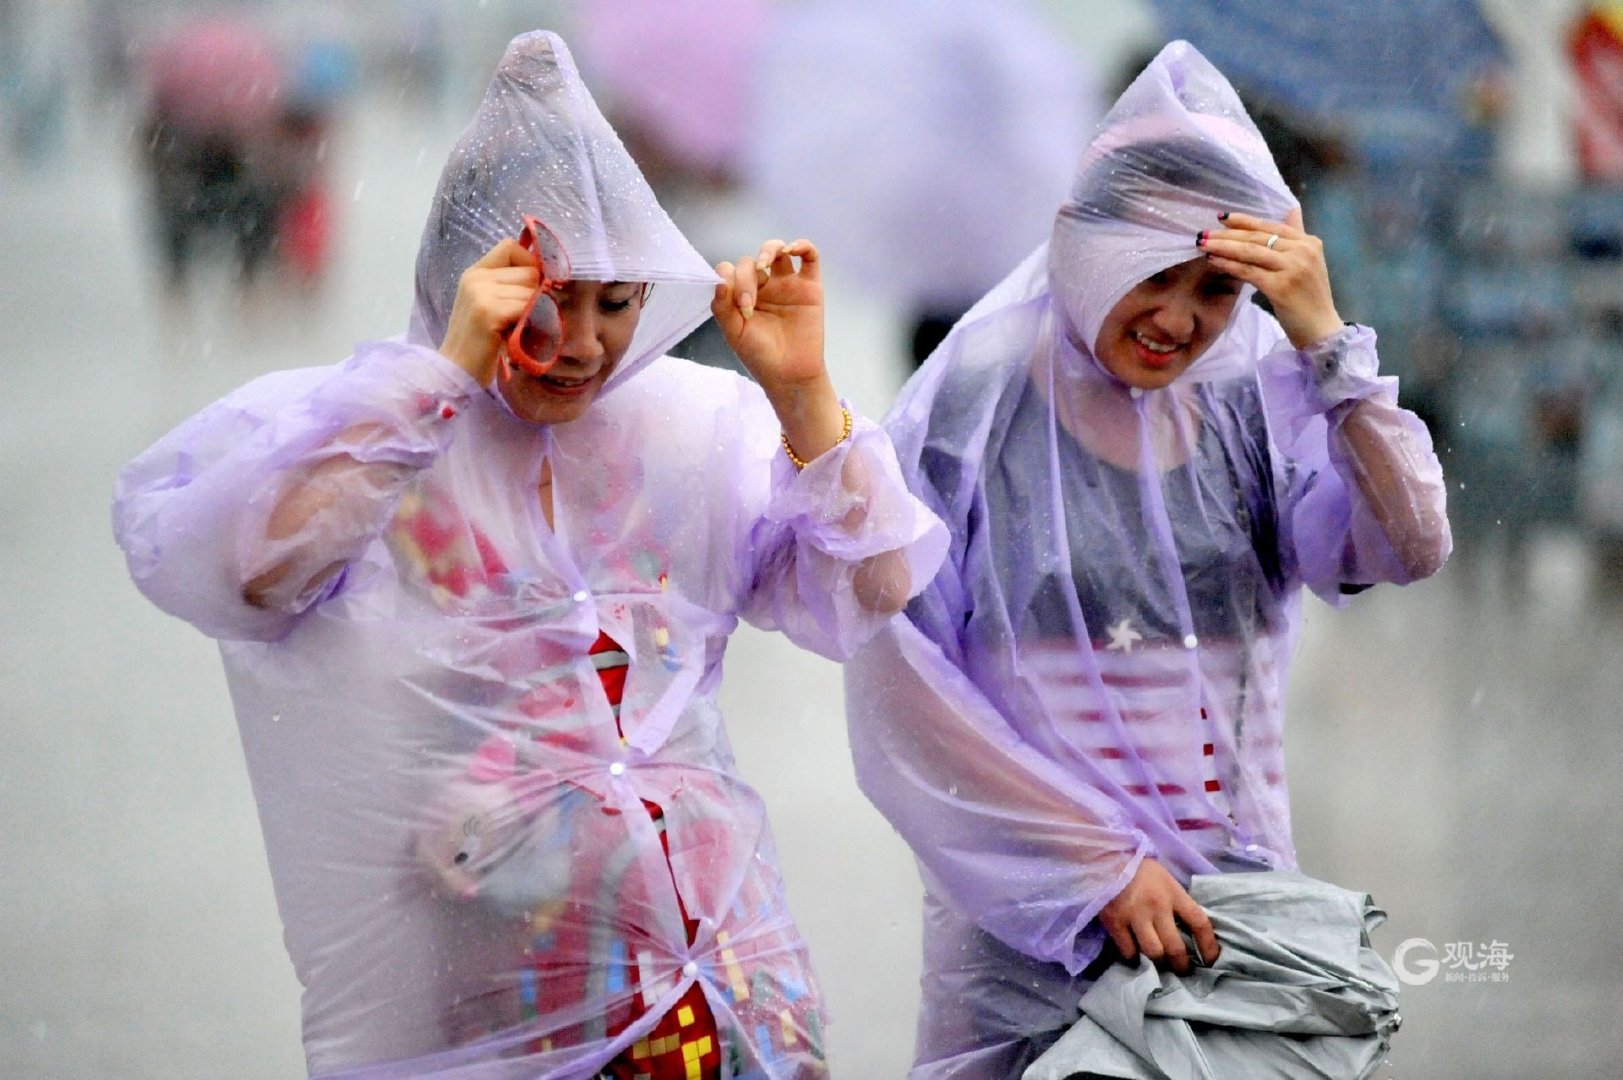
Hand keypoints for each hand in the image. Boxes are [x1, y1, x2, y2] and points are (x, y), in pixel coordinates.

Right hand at [438, 239, 539, 385]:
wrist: (455, 374)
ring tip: (520, 331)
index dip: (530, 264)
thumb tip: (548, 276)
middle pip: (529, 270)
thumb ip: (509, 287)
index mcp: (475, 273)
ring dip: (535, 312)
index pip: (511, 247)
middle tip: (526, 320)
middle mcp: (476, 278)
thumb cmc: (479, 345)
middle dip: (536, 295)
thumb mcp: (490, 307)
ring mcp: (480, 293)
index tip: (534, 289)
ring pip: (532, 290)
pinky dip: (531, 323)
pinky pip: (527, 307)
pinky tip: (519, 336)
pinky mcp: (488, 312)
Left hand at [714, 239, 843, 461]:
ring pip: (778, 251)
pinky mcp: (810, 287)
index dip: (730, 279)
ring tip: (764, 265)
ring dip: (769, 249)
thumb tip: (721, 279)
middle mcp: (764, 287)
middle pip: (751, 262)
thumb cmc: (760, 357)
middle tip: (748, 303)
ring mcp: (787, 284)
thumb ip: (722, 306)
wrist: (789, 375)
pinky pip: (810, 257)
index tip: (736, 304)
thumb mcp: (733, 333)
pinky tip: (792, 250)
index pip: (731, 271)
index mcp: (742, 295)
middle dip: (746, 277)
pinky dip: (802, 246)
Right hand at [1098, 858, 1218, 974]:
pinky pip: (1128, 950)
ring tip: (1158, 964)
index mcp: (1173, 893)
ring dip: (1158, 963)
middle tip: (1181, 970)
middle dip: (1181, 965)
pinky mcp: (1114, 921)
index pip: (1199, 923)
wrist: (1106, 857)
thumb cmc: (1140, 869)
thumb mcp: (1165, 880)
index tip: (1211, 960)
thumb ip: (1176, 902)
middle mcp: (1157, 906)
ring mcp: (1135, 915)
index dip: (1209, 946)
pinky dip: (1133, 956)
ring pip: (1153, 953)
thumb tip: (1188, 931)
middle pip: (1176, 947)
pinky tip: (1134, 952)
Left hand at [1199, 208, 1343, 349]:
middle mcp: (1302, 251)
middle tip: (1203, 233)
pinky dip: (1228, 265)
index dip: (1245, 221)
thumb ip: (1298, 235)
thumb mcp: (1309, 261)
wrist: (1321, 329)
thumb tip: (1292, 209)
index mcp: (1309, 242)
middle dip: (1227, 234)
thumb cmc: (1310, 298)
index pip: (1271, 226)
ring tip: (1202, 245)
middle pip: (1257, 237)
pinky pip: (1248, 271)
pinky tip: (1213, 261)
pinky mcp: (1280, 286)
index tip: (1222, 217)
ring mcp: (1292, 268)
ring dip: (1222, 247)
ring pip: (1250, 252)